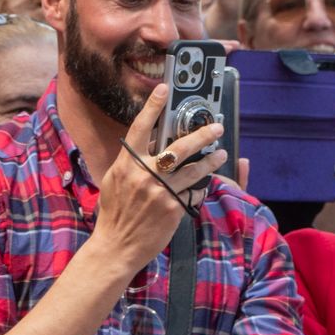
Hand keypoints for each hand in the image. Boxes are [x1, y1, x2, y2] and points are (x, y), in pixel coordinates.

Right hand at [87, 85, 226, 271]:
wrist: (117, 245)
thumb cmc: (114, 213)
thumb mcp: (115, 182)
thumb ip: (131, 163)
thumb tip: (149, 148)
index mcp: (126, 163)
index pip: (140, 128)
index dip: (152, 106)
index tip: (164, 89)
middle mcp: (144, 174)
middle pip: (178, 146)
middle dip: (200, 134)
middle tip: (215, 127)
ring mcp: (160, 191)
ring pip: (193, 168)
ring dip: (210, 160)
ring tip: (219, 153)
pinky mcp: (173, 207)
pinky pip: (194, 190)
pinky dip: (201, 185)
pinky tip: (207, 181)